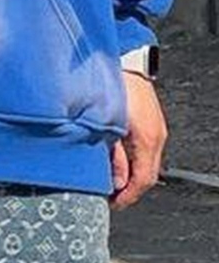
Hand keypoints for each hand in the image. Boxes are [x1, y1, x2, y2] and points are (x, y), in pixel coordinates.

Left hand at [109, 70, 167, 209]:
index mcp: (146, 139)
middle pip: (147, 173)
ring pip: (146, 160)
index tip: (113, 203)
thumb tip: (114, 181)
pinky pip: (144, 146)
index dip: (127, 196)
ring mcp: (156, 126)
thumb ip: (112, 155)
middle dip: (129, 187)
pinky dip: (132, 155)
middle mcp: (156, 135)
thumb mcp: (107, 126)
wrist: (124, 58)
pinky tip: (117, 155)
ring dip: (130, 171)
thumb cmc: (112, 87)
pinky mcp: (150, 118)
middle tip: (110, 194)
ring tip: (111, 177)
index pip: (143, 180)